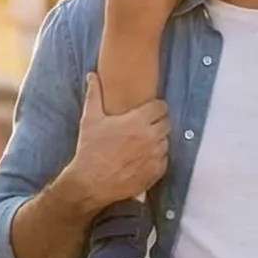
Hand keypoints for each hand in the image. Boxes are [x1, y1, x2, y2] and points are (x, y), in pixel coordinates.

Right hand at [70, 75, 168, 206]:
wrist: (90, 182)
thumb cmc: (90, 149)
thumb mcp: (90, 119)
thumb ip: (94, 94)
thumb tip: (92, 75)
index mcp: (138, 121)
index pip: (161, 107)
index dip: (155, 108)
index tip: (149, 111)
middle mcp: (151, 137)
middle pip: (166, 123)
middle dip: (158, 123)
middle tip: (145, 127)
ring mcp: (155, 155)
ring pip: (166, 142)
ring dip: (158, 140)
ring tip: (143, 143)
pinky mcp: (156, 172)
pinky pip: (164, 160)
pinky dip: (157, 158)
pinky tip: (143, 158)